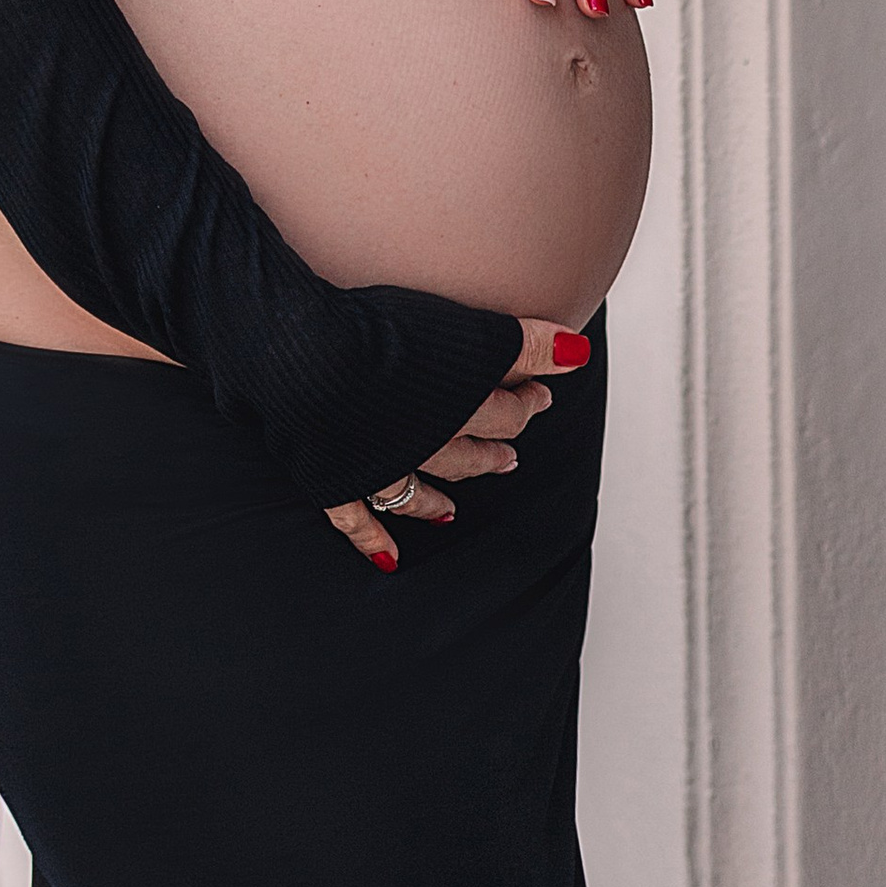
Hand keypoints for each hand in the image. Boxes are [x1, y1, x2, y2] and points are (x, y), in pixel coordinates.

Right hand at [325, 324, 593, 570]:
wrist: (306, 359)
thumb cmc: (377, 330)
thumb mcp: (463, 328)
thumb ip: (521, 341)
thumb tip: (579, 355)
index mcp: (454, 405)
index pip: (505, 411)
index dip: (527, 400)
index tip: (539, 393)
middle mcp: (424, 441)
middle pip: (468, 452)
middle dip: (493, 451)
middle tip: (509, 453)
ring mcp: (380, 465)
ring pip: (420, 489)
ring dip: (440, 500)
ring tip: (454, 509)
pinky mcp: (337, 477)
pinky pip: (357, 517)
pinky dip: (374, 539)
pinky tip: (390, 558)